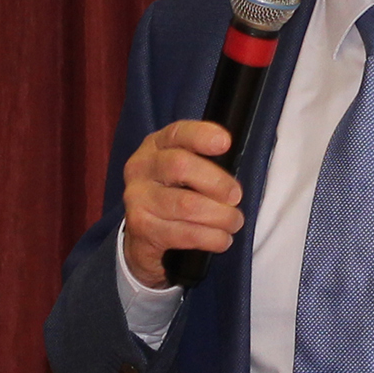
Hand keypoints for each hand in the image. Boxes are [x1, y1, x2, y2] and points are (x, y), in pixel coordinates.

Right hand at [122, 121, 242, 287]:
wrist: (145, 237)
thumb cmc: (177, 195)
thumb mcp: (187, 171)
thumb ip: (206, 161)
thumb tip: (235, 162)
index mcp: (155, 146)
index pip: (177, 133)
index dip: (201, 135)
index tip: (225, 143)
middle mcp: (141, 169)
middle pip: (180, 166)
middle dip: (217, 183)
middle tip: (236, 197)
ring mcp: (137, 199)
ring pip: (187, 204)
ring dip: (221, 216)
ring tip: (234, 222)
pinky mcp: (142, 229)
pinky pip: (185, 234)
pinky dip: (212, 238)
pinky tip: (222, 239)